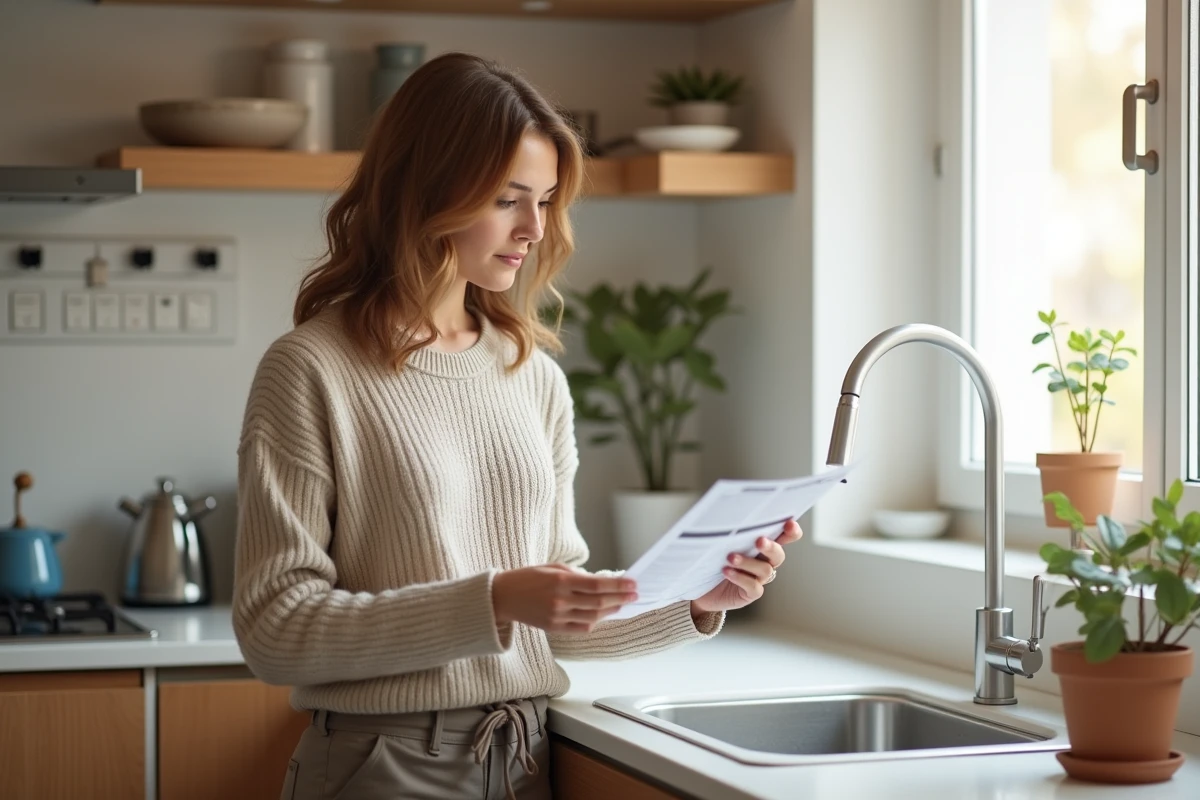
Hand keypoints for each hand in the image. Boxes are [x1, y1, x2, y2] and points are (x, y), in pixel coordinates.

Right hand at [493, 564, 637, 633]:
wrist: (502, 597)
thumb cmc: (527, 577)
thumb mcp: (552, 567)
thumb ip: (576, 575)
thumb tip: (600, 581)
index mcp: (561, 581)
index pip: (597, 584)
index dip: (618, 585)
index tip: (632, 584)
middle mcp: (560, 600)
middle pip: (599, 602)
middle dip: (620, 598)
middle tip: (634, 595)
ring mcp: (557, 616)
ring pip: (593, 617)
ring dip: (610, 611)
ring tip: (621, 604)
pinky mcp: (554, 628)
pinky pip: (581, 628)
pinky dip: (595, 622)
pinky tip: (603, 615)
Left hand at [690, 519, 802, 615]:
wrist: (702, 589)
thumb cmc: (713, 559)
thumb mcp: (720, 542)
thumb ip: (729, 531)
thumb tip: (724, 513)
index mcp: (761, 545)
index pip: (783, 536)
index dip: (791, 531)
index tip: (790, 524)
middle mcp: (764, 561)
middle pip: (778, 554)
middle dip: (771, 546)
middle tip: (760, 541)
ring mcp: (758, 578)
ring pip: (765, 570)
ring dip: (748, 562)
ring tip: (731, 557)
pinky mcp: (750, 593)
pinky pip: (753, 586)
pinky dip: (740, 578)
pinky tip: (727, 571)